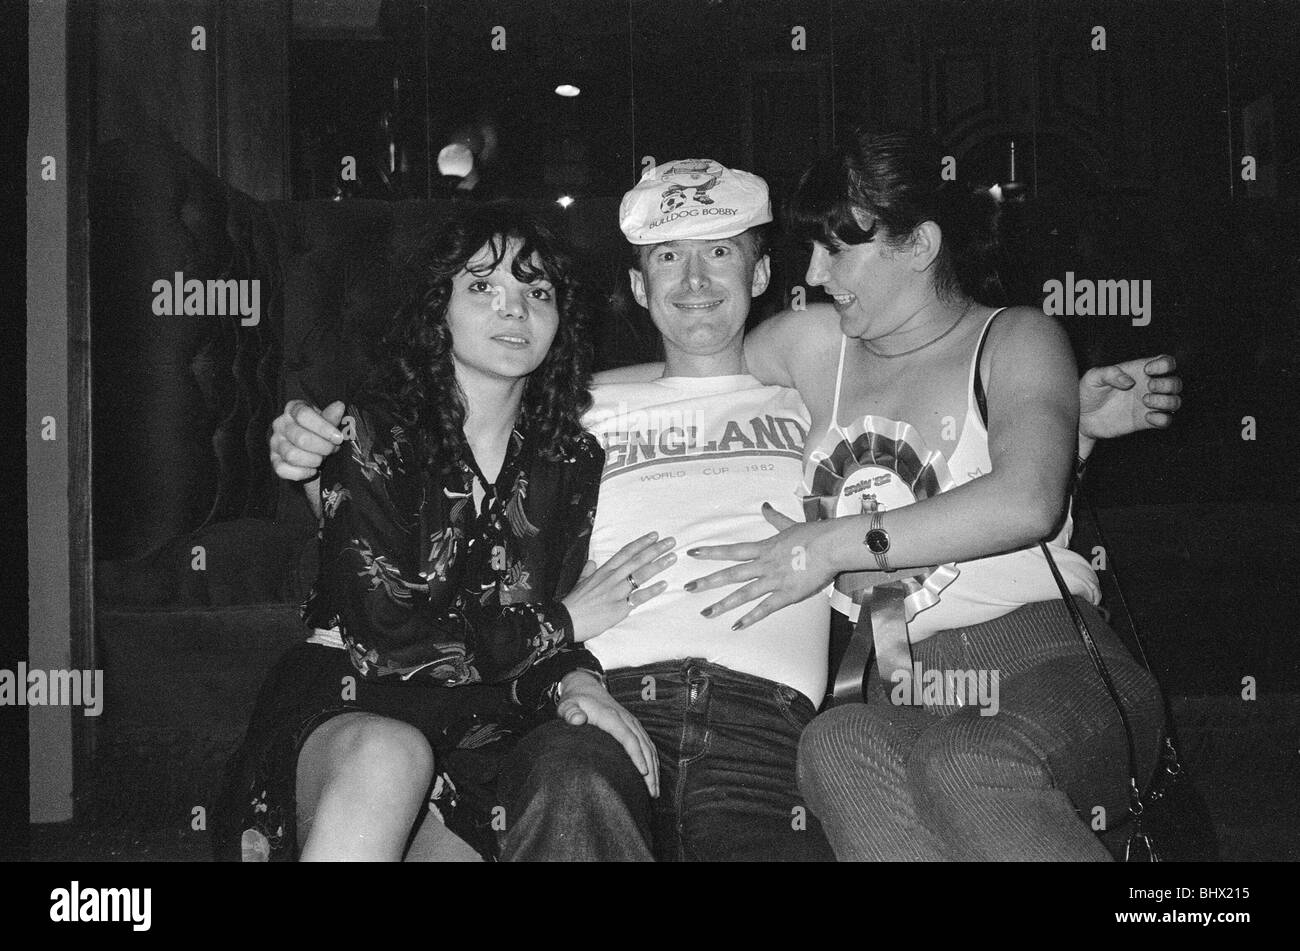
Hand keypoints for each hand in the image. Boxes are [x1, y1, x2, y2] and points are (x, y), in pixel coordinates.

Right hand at [269, 399, 346, 481]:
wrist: (314, 451)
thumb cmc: (321, 432)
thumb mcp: (328, 423)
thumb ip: (332, 417)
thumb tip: (339, 406)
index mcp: (293, 409)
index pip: (304, 414)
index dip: (323, 427)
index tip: (338, 438)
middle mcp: (280, 424)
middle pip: (300, 438)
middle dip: (322, 447)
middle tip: (332, 450)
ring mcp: (275, 443)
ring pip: (292, 455)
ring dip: (313, 460)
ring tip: (322, 459)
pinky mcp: (274, 461)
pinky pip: (283, 470)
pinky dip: (302, 473)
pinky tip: (313, 470)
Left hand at [555, 671, 658, 796]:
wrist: (586, 687)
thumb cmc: (575, 701)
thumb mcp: (567, 705)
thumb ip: (570, 712)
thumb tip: (577, 719)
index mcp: (611, 716)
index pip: (628, 738)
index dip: (637, 755)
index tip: (643, 773)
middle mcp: (626, 719)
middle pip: (643, 745)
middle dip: (650, 769)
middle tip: (652, 792)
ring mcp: (631, 722)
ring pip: (648, 746)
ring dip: (654, 767)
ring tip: (654, 791)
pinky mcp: (633, 725)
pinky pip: (647, 743)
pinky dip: (653, 759)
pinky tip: (653, 775)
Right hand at [562, 532, 676, 641]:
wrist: (566, 620)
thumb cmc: (573, 603)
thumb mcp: (579, 582)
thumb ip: (588, 571)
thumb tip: (591, 562)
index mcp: (603, 571)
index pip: (625, 552)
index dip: (641, 543)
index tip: (654, 535)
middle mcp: (612, 578)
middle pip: (637, 560)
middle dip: (655, 549)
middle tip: (671, 541)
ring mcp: (616, 592)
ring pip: (640, 575)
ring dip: (658, 565)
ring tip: (672, 557)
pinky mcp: (619, 608)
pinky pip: (639, 597)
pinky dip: (652, 590)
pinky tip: (664, 584)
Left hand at [683, 503, 833, 630]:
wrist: (831, 545)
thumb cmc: (814, 534)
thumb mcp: (790, 524)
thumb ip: (775, 518)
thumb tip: (764, 505)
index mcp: (765, 548)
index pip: (732, 551)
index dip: (711, 552)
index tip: (692, 553)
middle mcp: (764, 565)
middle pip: (731, 574)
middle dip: (708, 581)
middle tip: (687, 588)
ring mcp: (774, 580)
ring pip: (743, 594)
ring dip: (723, 604)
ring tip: (705, 612)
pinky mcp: (787, 594)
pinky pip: (765, 608)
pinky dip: (750, 617)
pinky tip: (736, 625)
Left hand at [1078, 354, 1181, 442]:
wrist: (1081, 417)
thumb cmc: (1087, 392)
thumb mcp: (1093, 377)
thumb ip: (1109, 373)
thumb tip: (1128, 381)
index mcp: (1139, 371)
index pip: (1166, 362)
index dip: (1165, 364)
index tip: (1147, 370)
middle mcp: (1148, 387)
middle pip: (1176, 383)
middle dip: (1167, 384)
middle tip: (1147, 388)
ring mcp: (1148, 405)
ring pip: (1176, 402)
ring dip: (1167, 401)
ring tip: (1145, 401)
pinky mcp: (1145, 421)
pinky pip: (1166, 421)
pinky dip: (1163, 419)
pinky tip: (1147, 417)